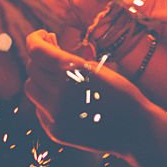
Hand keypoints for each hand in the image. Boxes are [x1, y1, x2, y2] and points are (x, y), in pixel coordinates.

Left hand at [24, 29, 153, 161]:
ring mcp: (55, 115)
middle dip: (40, 58)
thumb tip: (47, 45)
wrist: (135, 129)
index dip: (35, 39)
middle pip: (32, 68)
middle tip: (53, 53)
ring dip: (40, 79)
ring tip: (57, 77)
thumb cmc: (120, 93)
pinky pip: (39, 108)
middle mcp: (59, 93)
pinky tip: (63, 97)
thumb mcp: (95, 68)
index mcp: (71, 71)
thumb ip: (67, 59)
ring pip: (31, 88)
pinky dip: (46, 100)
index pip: (37, 50)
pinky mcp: (56, 131)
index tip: (41, 35)